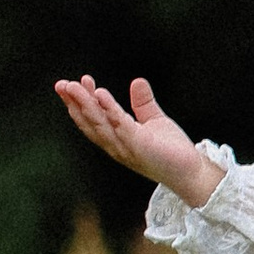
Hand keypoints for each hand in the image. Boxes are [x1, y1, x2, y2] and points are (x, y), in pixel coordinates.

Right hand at [53, 73, 224, 207]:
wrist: (192, 172)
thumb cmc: (171, 150)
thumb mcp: (154, 120)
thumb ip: (143, 103)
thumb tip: (137, 80)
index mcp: (117, 140)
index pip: (93, 120)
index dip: (80, 103)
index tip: (73, 84)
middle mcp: (116, 145)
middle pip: (89, 122)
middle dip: (74, 103)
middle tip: (61, 84)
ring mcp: (126, 147)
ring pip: (99, 123)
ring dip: (85, 103)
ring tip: (75, 86)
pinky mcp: (139, 145)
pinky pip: (120, 125)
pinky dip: (109, 109)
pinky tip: (101, 94)